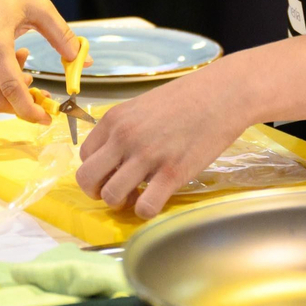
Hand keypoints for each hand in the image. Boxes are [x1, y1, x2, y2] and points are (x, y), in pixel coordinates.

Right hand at [0, 0, 78, 124]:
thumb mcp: (42, 8)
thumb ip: (63, 37)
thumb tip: (82, 61)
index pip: (11, 89)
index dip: (30, 109)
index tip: (47, 117)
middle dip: (19, 107)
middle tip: (41, 97)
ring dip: (5, 96)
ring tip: (25, 73)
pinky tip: (10, 60)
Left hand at [76, 61, 254, 219]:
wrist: (221, 94)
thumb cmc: (185, 98)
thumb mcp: (143, 106)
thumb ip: (124, 129)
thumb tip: (113, 157)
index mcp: (114, 119)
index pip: (84, 156)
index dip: (97, 170)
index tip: (113, 172)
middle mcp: (124, 137)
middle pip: (87, 179)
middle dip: (97, 192)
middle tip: (118, 191)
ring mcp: (147, 156)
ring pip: (111, 196)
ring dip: (121, 203)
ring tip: (138, 195)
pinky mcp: (171, 173)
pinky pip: (144, 207)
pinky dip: (146, 211)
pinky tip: (157, 199)